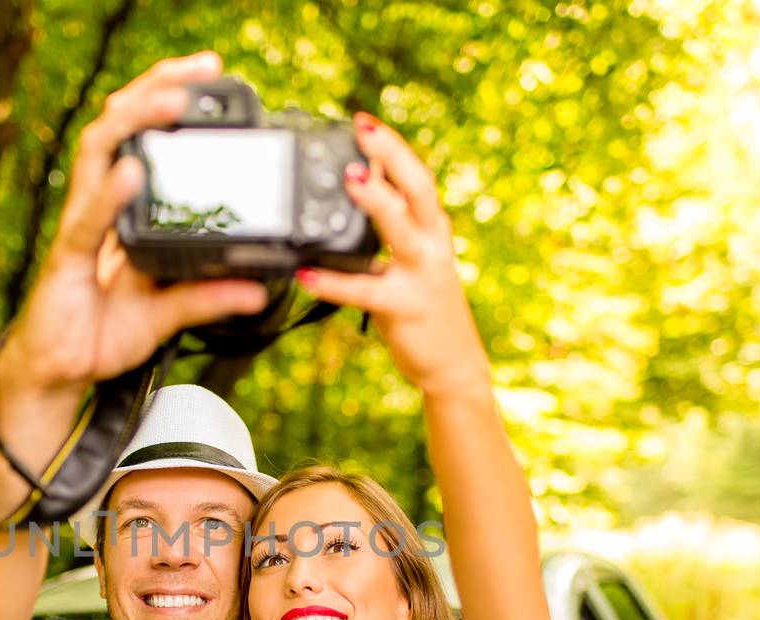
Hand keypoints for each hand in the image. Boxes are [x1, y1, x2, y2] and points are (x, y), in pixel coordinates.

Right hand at [0, 52, 268, 396]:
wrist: (58, 371)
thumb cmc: (99, 334)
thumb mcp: (166, 315)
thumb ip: (207, 298)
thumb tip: (259, 291)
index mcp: (123, 210)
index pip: (144, 137)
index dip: (170, 100)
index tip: (213, 78)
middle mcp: (99, 205)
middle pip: (121, 125)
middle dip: (159, 87)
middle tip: (201, 69)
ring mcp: (80, 225)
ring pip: (100, 151)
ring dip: (136, 120)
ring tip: (172, 101)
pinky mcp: (67, 256)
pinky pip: (87, 219)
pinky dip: (110, 194)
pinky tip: (132, 172)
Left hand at [294, 114, 489, 397]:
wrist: (452, 361)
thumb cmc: (423, 302)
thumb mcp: (411, 254)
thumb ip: (391, 221)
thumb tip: (361, 180)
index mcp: (431, 226)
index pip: (414, 176)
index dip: (391, 146)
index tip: (362, 120)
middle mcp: (432, 242)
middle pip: (417, 187)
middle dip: (392, 154)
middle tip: (363, 127)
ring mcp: (422, 273)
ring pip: (400, 229)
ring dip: (377, 202)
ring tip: (351, 180)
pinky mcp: (404, 307)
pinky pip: (365, 291)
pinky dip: (334, 281)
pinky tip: (307, 275)